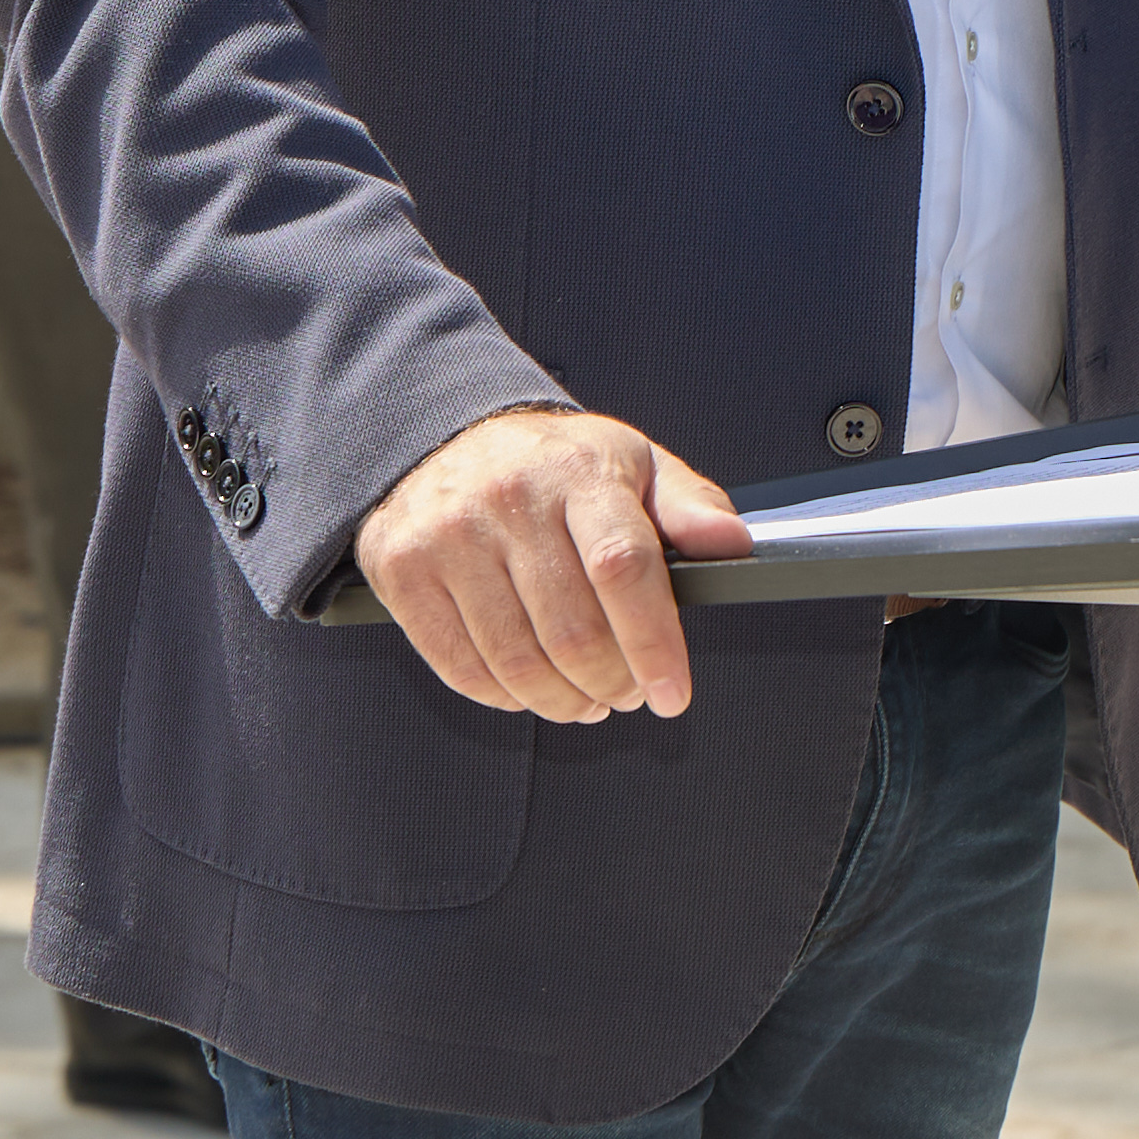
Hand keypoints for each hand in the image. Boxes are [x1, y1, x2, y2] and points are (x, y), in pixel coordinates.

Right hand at [352, 407, 753, 723]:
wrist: (439, 436)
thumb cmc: (551, 464)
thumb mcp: (631, 463)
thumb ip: (688, 507)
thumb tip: (736, 546)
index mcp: (577, 471)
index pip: (624, 568)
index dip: (654, 643)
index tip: (672, 693)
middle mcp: (508, 499)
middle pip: (573, 633)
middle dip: (612, 684)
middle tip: (627, 693)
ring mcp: (448, 536)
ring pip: (518, 663)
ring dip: (564, 703)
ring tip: (585, 699)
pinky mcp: (402, 570)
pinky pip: (462, 669)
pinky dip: (506, 698)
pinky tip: (529, 687)